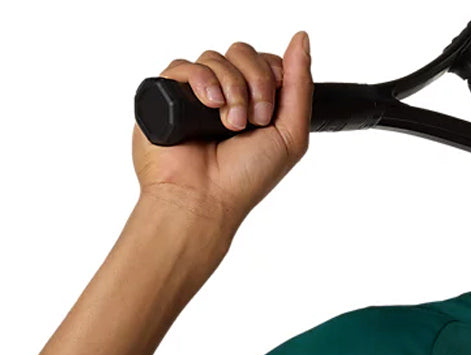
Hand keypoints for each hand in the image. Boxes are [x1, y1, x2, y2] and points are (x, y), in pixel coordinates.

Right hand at [132, 31, 312, 233]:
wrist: (204, 200)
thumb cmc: (246, 179)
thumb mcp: (290, 136)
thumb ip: (300, 87)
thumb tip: (302, 38)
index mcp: (256, 105)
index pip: (267, 62)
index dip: (273, 75)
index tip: (271, 110)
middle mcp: (227, 96)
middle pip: (243, 53)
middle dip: (256, 82)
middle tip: (254, 120)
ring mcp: (197, 94)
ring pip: (215, 57)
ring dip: (231, 88)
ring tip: (229, 124)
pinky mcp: (167, 95)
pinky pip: (183, 64)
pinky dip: (201, 80)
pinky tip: (209, 105)